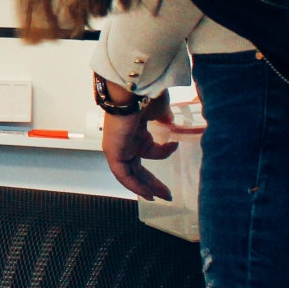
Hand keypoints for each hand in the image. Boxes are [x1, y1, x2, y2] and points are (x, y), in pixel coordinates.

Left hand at [101, 86, 178, 200]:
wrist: (134, 91)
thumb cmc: (146, 96)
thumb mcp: (159, 109)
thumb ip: (163, 117)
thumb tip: (170, 121)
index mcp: (135, 130)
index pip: (146, 149)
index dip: (162, 153)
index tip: (175, 147)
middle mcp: (125, 140)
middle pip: (137, 167)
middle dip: (152, 181)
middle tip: (166, 193)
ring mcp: (118, 146)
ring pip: (130, 173)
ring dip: (145, 186)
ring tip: (160, 196)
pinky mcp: (113, 151)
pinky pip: (122, 174)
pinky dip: (134, 184)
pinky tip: (147, 193)